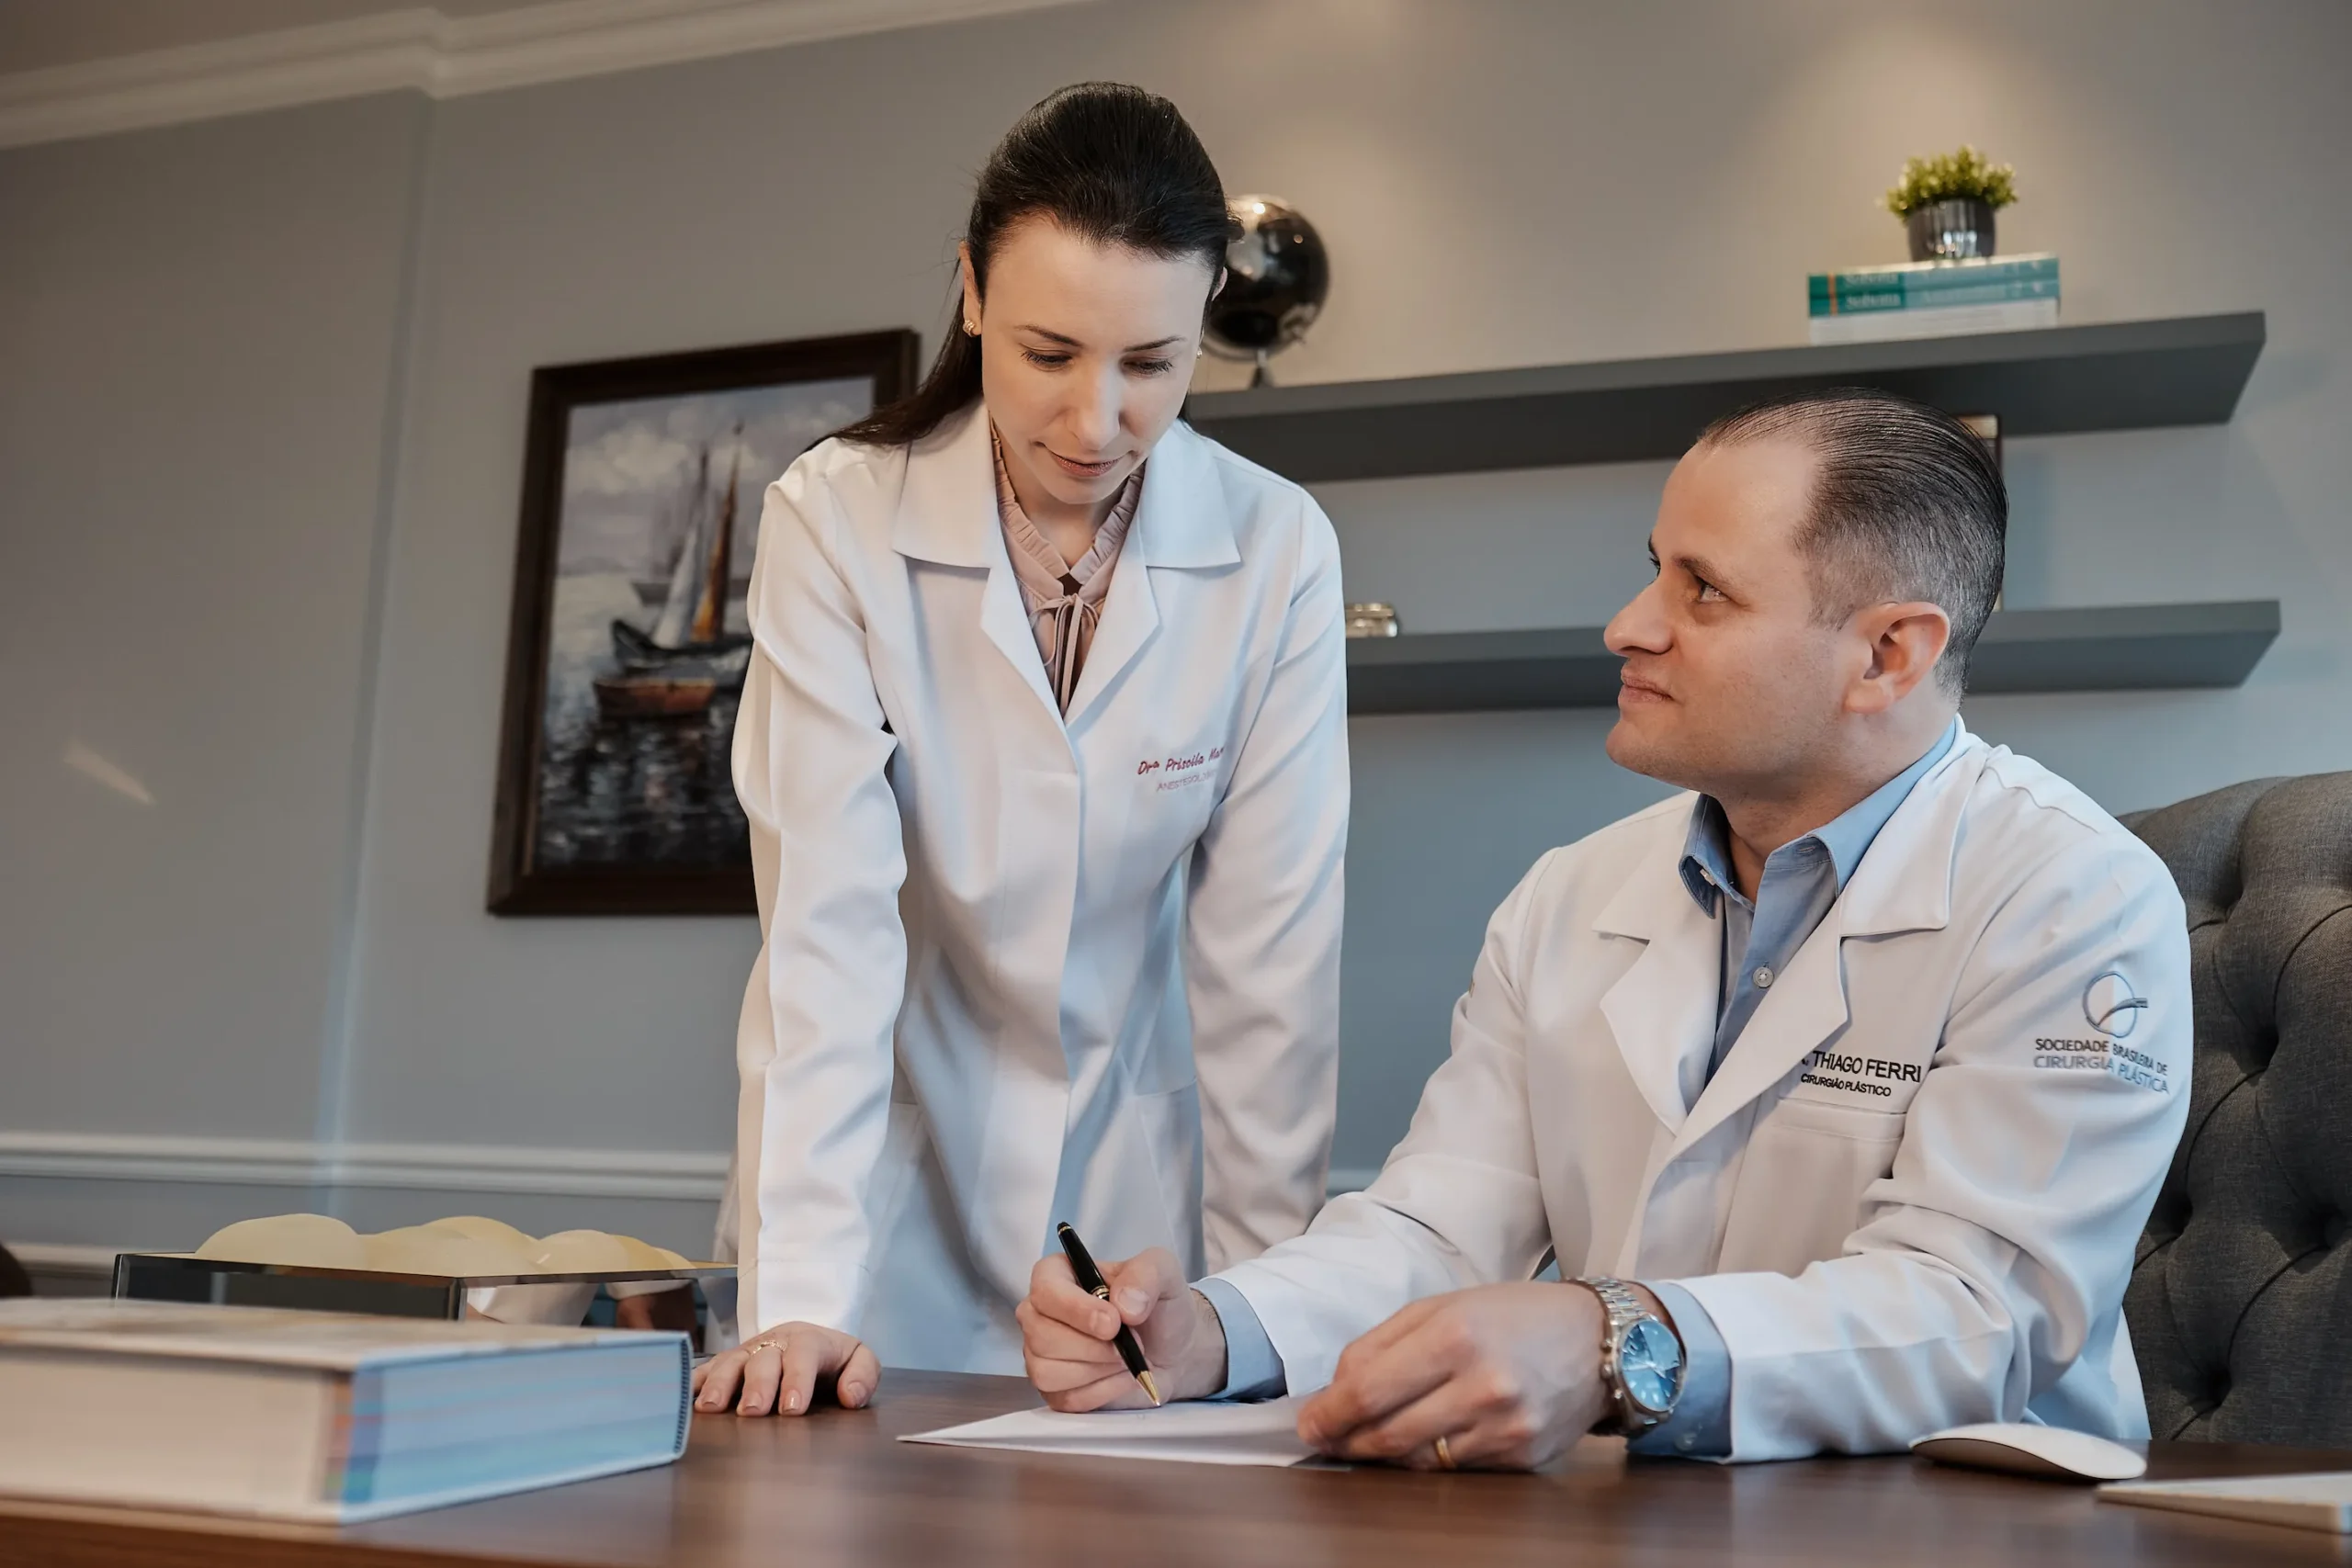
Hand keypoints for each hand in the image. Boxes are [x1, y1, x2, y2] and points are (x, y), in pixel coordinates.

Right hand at [690, 1321, 877, 1416]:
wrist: (809, 1342)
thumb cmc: (834, 1359)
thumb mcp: (860, 1360)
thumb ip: (863, 1376)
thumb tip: (851, 1397)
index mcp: (809, 1340)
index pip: (803, 1354)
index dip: (797, 1380)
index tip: (792, 1409)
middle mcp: (774, 1342)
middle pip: (763, 1359)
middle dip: (756, 1385)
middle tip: (751, 1412)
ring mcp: (748, 1351)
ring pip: (730, 1362)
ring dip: (719, 1384)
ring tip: (710, 1409)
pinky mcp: (728, 1362)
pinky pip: (707, 1369)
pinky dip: (694, 1381)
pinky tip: (684, 1396)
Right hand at [1016, 1246, 1227, 1409]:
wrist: (1175, 1349)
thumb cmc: (1159, 1305)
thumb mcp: (1163, 1270)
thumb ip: (1146, 1274)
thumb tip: (1124, 1305)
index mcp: (1058, 1275)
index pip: (1044, 1290)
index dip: (1076, 1310)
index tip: (1113, 1323)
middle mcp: (1040, 1313)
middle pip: (1041, 1336)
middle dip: (1094, 1347)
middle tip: (1130, 1343)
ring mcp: (1041, 1354)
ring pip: (1047, 1372)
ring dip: (1098, 1371)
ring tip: (1125, 1358)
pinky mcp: (1054, 1390)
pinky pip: (1065, 1398)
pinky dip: (1101, 1392)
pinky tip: (1120, 1377)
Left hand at [1296, 1282, 1625, 1470]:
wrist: (1597, 1340)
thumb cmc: (1511, 1316)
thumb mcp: (1441, 1306)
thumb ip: (1381, 1344)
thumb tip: (1334, 1391)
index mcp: (1453, 1335)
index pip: (1367, 1391)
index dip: (1328, 1414)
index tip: (1307, 1424)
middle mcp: (1480, 1385)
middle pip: (1385, 1434)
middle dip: (1345, 1440)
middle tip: (1324, 1438)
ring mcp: (1503, 1428)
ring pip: (1415, 1460)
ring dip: (1381, 1454)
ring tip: (1366, 1439)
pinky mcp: (1520, 1457)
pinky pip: (1453, 1468)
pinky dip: (1427, 1458)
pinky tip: (1422, 1439)